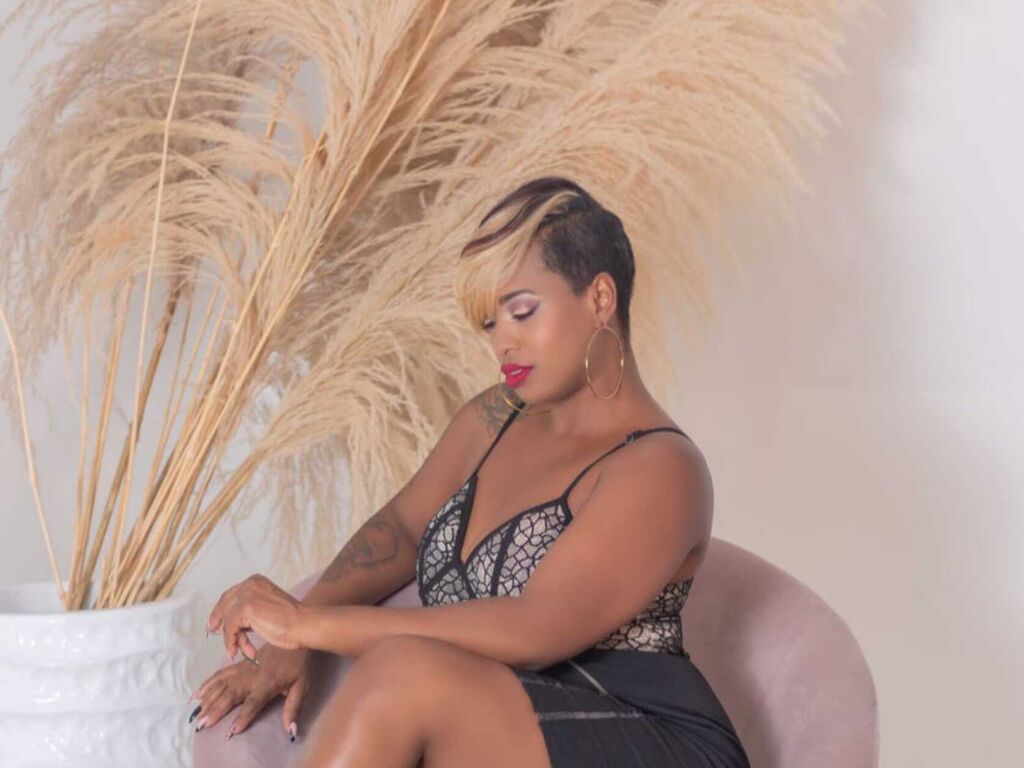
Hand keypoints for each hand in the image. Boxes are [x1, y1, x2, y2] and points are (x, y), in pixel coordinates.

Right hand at [189, 644, 310, 738]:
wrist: (293, 634)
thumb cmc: (298, 664)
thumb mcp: (302, 685)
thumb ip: (294, 707)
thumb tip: (290, 730)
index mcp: (267, 684)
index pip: (252, 703)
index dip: (242, 717)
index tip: (231, 731)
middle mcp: (251, 677)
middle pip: (230, 695)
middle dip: (216, 710)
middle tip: (202, 724)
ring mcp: (243, 669)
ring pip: (221, 685)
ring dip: (208, 699)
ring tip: (197, 713)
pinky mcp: (239, 664)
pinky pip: (220, 674)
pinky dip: (207, 684)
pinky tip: (197, 694)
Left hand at [206, 574, 306, 658]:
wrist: (303, 624)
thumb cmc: (290, 621)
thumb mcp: (265, 609)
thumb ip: (247, 612)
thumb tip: (225, 624)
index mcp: (256, 581)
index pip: (230, 595)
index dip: (220, 610)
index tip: (214, 623)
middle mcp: (250, 584)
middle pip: (225, 604)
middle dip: (220, 622)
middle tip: (213, 634)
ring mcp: (247, 594)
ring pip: (227, 619)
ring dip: (232, 637)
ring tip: (239, 649)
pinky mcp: (246, 608)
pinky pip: (230, 628)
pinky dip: (232, 641)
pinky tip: (240, 650)